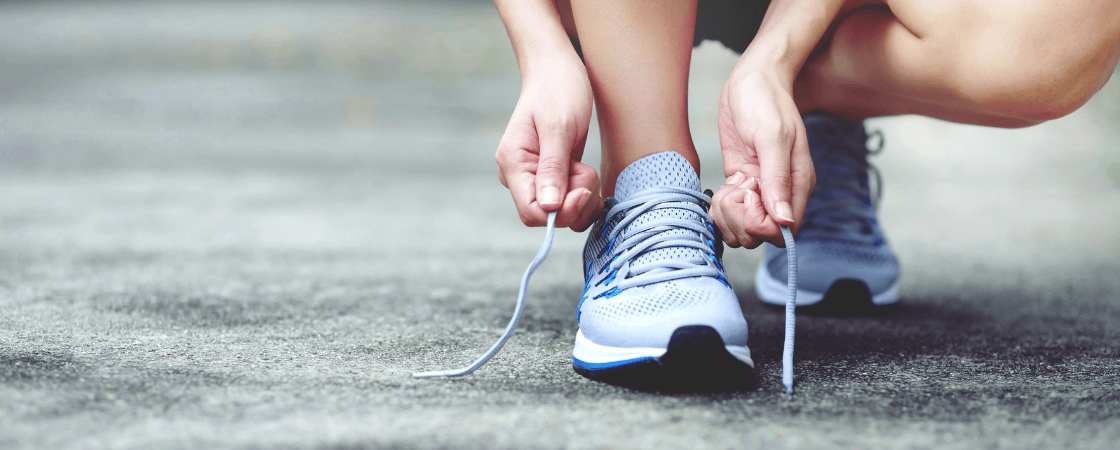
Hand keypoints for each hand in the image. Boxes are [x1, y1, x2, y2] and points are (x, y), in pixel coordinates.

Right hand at [495, 53, 602, 230]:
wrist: (558, 70)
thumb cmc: (558, 89)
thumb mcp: (558, 126)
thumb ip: (552, 167)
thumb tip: (549, 207)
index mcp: (513, 163)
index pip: (531, 212)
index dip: (560, 212)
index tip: (583, 189)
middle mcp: (520, 175)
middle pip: (548, 216)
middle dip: (575, 202)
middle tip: (587, 171)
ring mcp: (536, 178)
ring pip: (562, 213)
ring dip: (583, 199)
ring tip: (587, 168)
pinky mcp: (553, 178)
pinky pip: (569, 204)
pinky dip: (585, 197)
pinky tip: (589, 176)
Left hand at [710, 67, 814, 247]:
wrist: (752, 80)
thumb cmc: (765, 101)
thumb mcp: (771, 136)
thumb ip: (777, 178)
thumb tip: (783, 220)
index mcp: (798, 184)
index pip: (784, 231)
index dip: (760, 224)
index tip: (748, 194)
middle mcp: (781, 193)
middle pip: (760, 235)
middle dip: (740, 220)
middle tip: (735, 189)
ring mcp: (760, 190)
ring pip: (743, 229)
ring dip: (728, 215)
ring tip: (728, 188)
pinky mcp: (742, 184)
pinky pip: (731, 213)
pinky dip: (721, 208)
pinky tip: (723, 188)